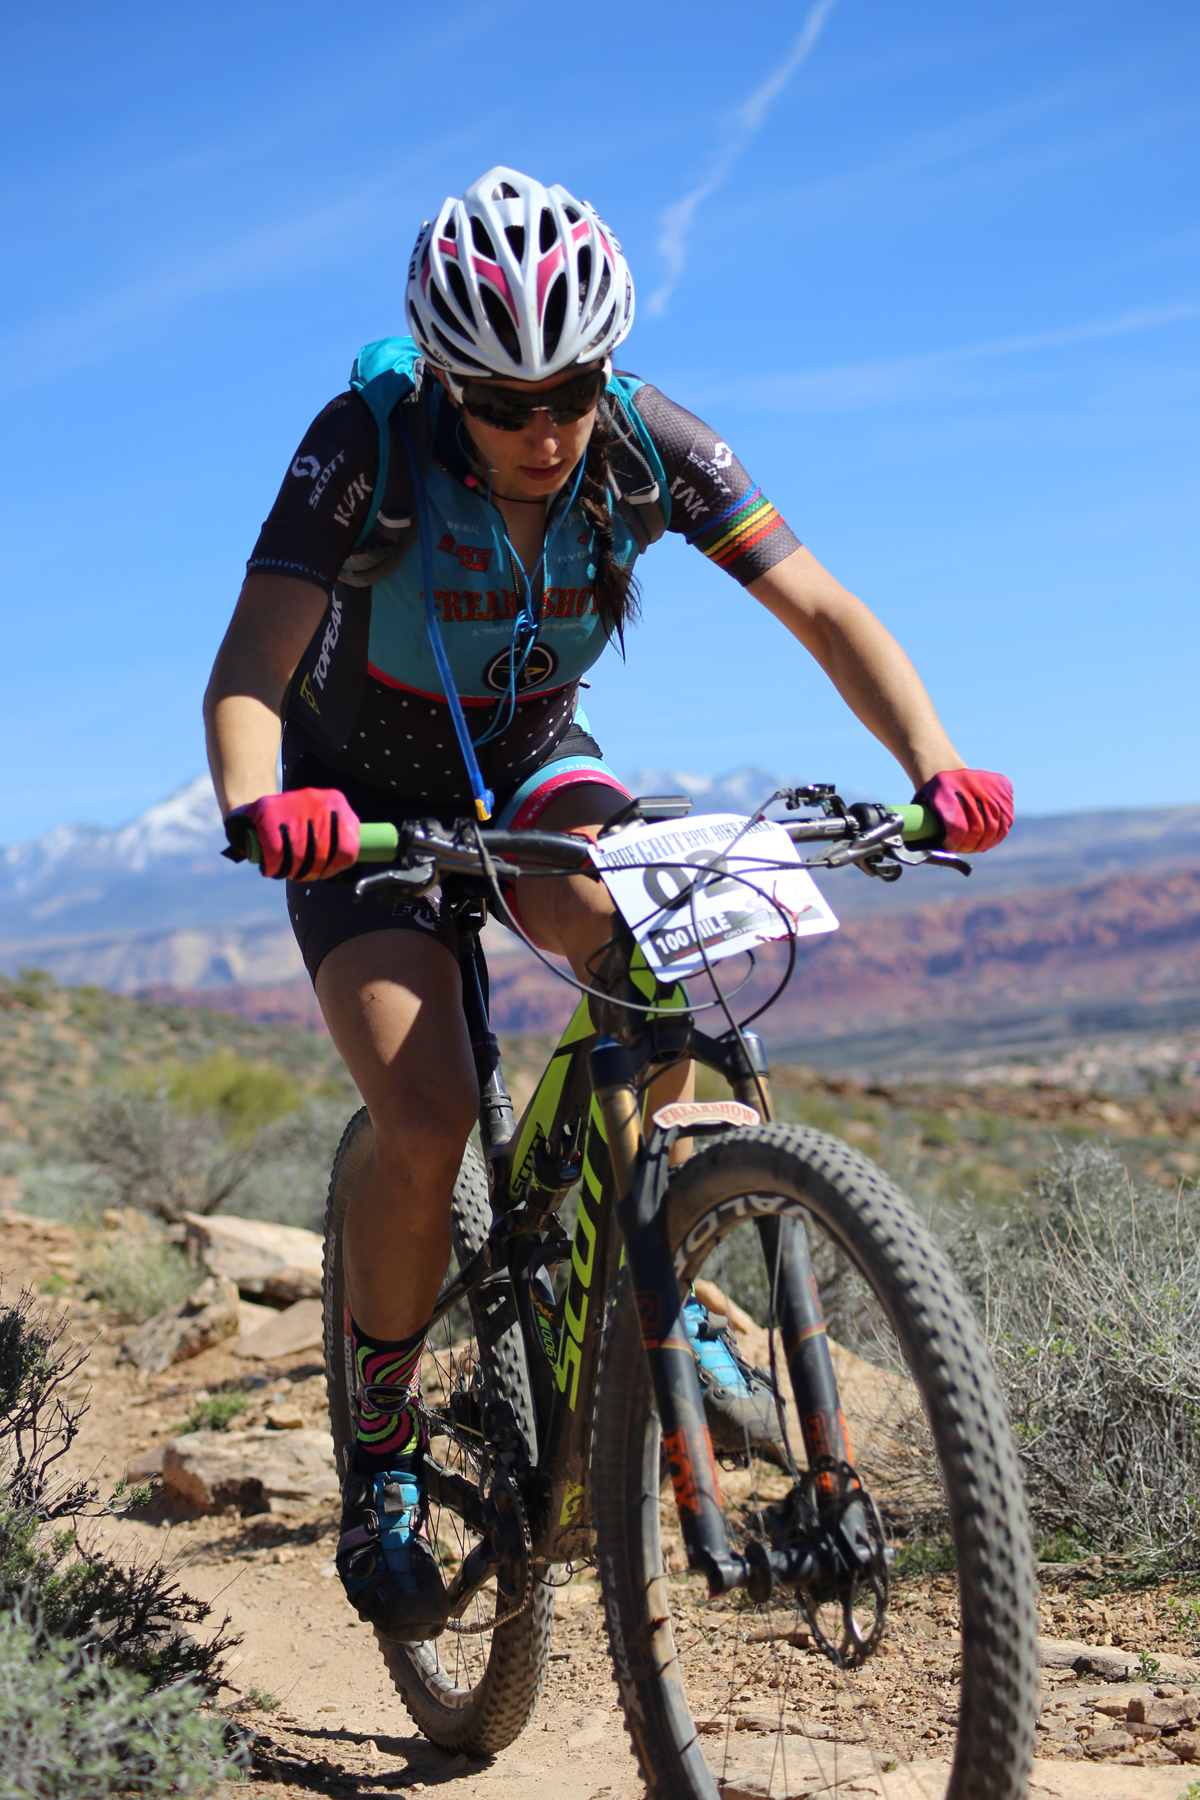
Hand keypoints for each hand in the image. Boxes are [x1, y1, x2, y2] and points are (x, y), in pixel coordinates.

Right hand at [223, 788, 360, 878]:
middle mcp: (318, 799)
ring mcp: (294, 804)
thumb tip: (346, 861)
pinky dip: (275, 866)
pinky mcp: (269, 812)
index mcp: (337, 802)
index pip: (348, 847)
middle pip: (322, 854)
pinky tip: (273, 868)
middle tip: (303, 875)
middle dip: (312, 872)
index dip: (335, 867)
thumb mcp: (323, 818)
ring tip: (289, 872)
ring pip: (300, 856)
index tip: (325, 872)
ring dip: (294, 871)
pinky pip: (277, 852)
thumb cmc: (296, 818)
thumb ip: (338, 836)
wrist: (257, 801)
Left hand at [916, 769, 1012, 852]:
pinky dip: (998, 834)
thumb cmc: (934, 794)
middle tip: (964, 849)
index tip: (951, 848)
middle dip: (970, 845)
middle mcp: (969, 782)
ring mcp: (989, 784)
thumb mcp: (923, 804)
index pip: (957, 825)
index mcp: (945, 788)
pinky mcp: (1003, 786)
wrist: (948, 769)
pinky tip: (989, 840)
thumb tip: (939, 850)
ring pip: (994, 825)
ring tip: (976, 847)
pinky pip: (1006, 818)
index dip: (955, 842)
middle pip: (977, 827)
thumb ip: (927, 825)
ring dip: (985, 842)